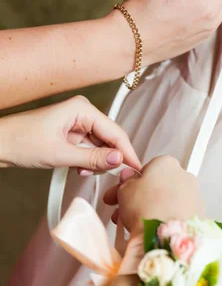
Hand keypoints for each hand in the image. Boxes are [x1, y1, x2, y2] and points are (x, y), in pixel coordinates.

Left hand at [0, 96, 140, 172]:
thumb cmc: (21, 141)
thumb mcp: (60, 154)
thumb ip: (93, 159)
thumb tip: (118, 160)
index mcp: (82, 109)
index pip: (115, 132)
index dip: (127, 152)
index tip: (137, 169)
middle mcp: (82, 112)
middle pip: (110, 138)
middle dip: (109, 158)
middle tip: (113, 177)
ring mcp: (77, 123)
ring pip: (100, 145)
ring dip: (96, 162)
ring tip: (82, 171)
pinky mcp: (71, 133)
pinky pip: (89, 148)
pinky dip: (88, 161)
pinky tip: (79, 169)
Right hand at [103, 156, 204, 233]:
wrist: (168, 237)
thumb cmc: (146, 209)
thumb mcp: (125, 190)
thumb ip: (127, 181)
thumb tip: (129, 177)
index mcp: (166, 163)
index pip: (147, 169)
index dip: (132, 183)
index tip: (123, 193)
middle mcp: (184, 175)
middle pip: (159, 185)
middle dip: (141, 198)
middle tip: (125, 210)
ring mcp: (194, 195)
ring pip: (168, 201)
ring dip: (153, 210)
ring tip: (135, 225)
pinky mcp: (199, 215)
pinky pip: (178, 214)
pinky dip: (167, 220)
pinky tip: (154, 230)